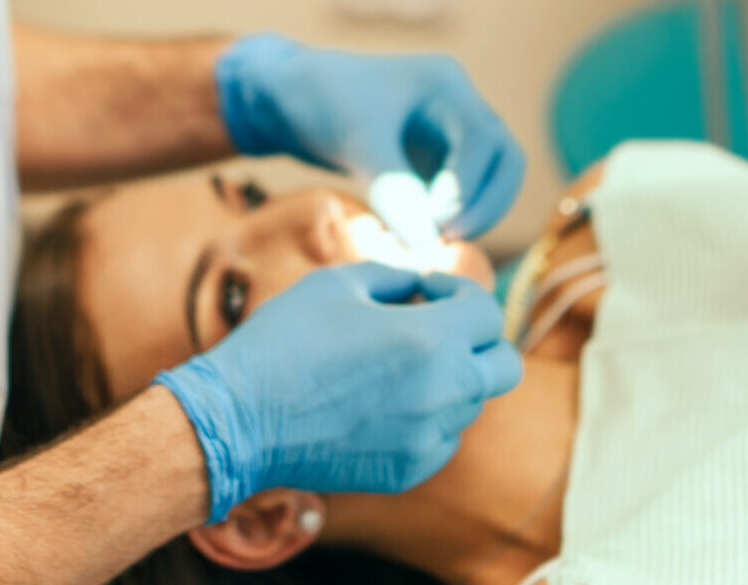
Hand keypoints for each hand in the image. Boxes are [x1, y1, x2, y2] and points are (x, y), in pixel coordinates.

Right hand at [155, 262, 519, 519]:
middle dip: (478, 337)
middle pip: (505, 365)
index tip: (424, 289)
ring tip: (397, 359)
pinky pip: (445, 437)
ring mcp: (428, 440)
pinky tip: (385, 398)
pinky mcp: (409, 470)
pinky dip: (431, 414)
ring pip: (473, 401)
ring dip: (451, 374)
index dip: (458, 292)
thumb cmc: (286, 340)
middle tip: (435, 323)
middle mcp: (441, 394)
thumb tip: (421, 286)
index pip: (487, 314)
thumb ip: (394, 277)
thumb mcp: (338, 283)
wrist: (242, 417)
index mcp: (429, 341)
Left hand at [214, 34, 524, 238]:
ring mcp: (449, 133)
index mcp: (445, 84)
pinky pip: (463, 193)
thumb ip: (393, 188)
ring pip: (490, 180)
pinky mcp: (435, 160)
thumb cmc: (319, 102)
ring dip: (473, 214)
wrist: (286, 98)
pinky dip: (453, 218)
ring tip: (430, 243)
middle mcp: (456, 105)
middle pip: (504, 159)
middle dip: (486, 203)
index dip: (470, 185)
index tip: (437, 223)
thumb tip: (426, 244)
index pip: (484, 139)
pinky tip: (421, 239)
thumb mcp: (355, 140)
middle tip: (446, 240)